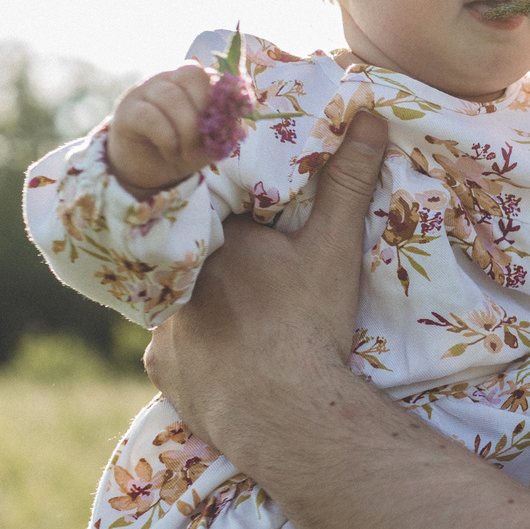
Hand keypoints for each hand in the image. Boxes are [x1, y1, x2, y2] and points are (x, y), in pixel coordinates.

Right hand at [107, 64, 219, 194]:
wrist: (150, 171)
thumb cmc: (184, 149)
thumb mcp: (211, 141)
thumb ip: (225, 127)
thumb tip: (232, 118)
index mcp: (191, 82)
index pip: (209, 73)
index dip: (218, 100)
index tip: (218, 129)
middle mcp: (167, 79)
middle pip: (191, 75)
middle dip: (203, 112)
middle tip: (200, 142)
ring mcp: (144, 91)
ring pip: (170, 96)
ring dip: (185, 130)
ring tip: (186, 153)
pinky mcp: (127, 111)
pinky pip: (149, 117)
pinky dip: (167, 138)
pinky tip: (170, 152)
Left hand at [144, 107, 391, 457]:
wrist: (287, 414)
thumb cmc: (308, 324)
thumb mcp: (333, 249)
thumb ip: (347, 182)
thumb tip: (368, 114)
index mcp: (215, 237)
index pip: (216, 210)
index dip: (238, 218)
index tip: (259, 230)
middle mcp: (177, 276)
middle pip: (197, 258)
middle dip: (221, 264)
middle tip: (257, 281)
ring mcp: (163, 326)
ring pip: (181, 303)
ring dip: (207, 308)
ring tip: (245, 323)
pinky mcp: (161, 369)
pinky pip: (174, 351)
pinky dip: (196, 352)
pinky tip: (226, 360)